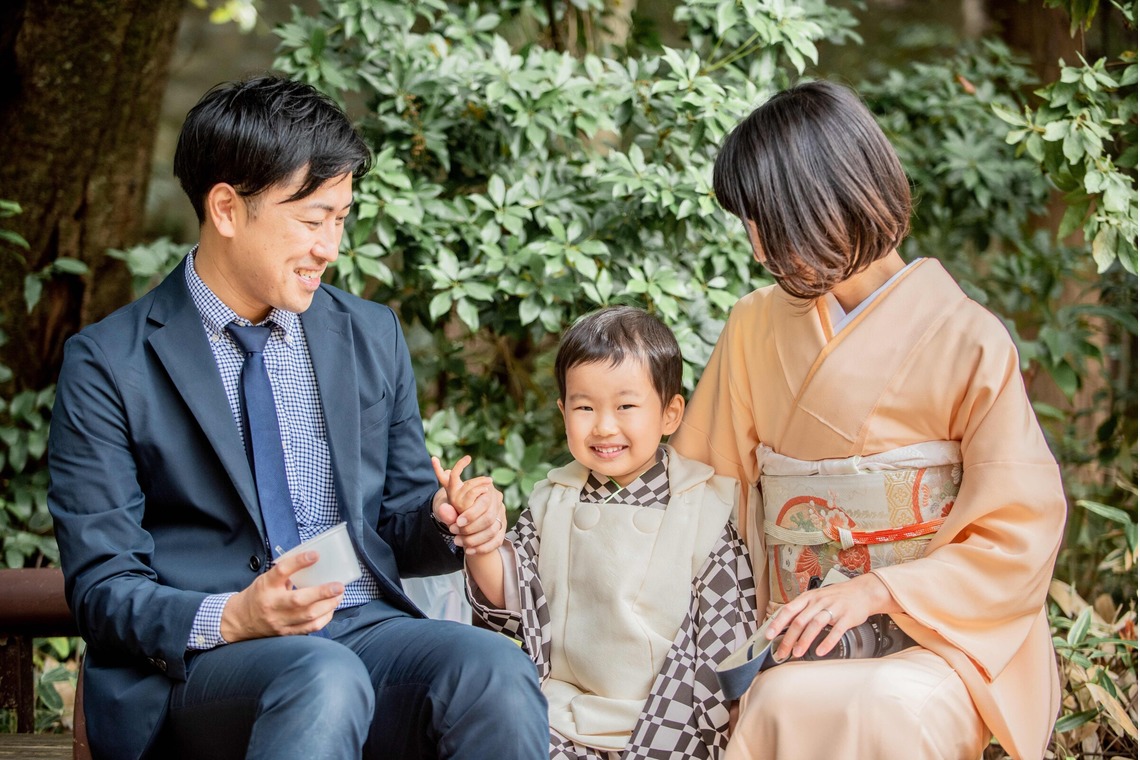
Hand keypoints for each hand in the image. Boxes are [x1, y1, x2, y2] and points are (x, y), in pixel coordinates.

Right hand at [220, 549, 343, 641]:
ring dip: (328, 606)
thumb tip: (313, 562)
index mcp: (266, 586)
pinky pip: (309, 628)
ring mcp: (279, 621)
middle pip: (299, 600)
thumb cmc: (259, 595)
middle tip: (339, 586)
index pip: (281, 571)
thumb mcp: (266, 579)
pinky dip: (324, 618)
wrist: (240, 620)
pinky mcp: (285, 633)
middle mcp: (272, 604)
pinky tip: (330, 609)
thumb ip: (286, 573)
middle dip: (322, 593)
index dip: (299, 562)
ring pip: (308, 616)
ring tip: (338, 596)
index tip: (315, 555)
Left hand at [431, 455, 505, 554]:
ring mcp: (501, 515)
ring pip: (492, 531)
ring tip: (457, 541)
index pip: (484, 503)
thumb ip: (446, 506)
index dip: (471, 514)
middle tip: (453, 532)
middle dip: (470, 528)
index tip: (457, 522)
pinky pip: (496, 541)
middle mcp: (497, 501)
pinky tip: (469, 550)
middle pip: (489, 518)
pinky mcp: (501, 529)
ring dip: (474, 540)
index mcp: (485, 488)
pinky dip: (483, 548)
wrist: (460, 512)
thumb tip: (443, 510)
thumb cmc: (454, 504)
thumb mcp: (447, 502)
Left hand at [763, 573, 898, 660]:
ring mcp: (833, 608)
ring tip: (797, 653)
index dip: (777, 623)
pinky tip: (821, 651)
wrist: (862, 592)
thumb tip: (783, 626)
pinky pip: (836, 630)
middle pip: (799, 620)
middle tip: (782, 652)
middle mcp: (818, 601)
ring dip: (804, 640)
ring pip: (815, 624)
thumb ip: (802, 610)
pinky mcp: (847, 617)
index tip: (768, 636)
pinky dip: (827, 641)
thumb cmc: (836, 597)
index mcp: (808, 597)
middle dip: (788, 638)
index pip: (788, 610)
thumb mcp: (816, 598)